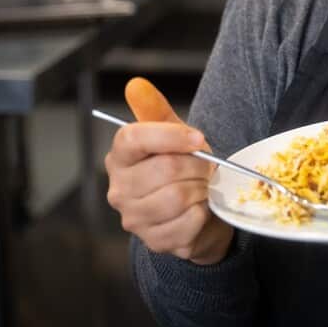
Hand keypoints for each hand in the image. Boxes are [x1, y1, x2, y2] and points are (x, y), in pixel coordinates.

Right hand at [103, 77, 234, 264]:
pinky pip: (188, 222)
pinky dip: (204, 213)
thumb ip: (155, 110)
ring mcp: (134, 219)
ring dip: (202, 189)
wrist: (202, 210)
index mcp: (120, 158)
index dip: (170, 136)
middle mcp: (119, 190)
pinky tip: (202, 209)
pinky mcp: (154, 242)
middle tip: (208, 167)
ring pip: (176, 196)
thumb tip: (135, 84)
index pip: (134, 139)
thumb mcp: (174, 135)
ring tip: (204, 186)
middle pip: (164, 169)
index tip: (198, 138)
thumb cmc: (184, 168)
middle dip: (197, 166)